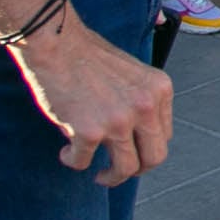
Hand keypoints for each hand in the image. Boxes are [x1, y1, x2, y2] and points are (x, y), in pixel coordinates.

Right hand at [13, 17, 174, 183]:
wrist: (55, 42)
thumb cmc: (87, 55)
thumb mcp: (132, 74)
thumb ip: (140, 102)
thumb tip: (138, 137)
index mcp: (159, 90)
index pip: (164, 134)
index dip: (147, 148)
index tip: (133, 150)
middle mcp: (145, 106)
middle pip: (155, 157)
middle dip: (138, 170)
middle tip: (120, 171)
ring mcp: (118, 120)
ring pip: (126, 169)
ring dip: (111, 178)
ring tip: (99, 176)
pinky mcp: (89, 131)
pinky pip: (83, 162)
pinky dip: (74, 162)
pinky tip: (67, 153)